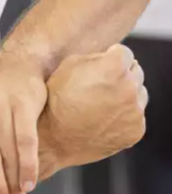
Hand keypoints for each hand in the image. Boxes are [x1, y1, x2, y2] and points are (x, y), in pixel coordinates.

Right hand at [40, 46, 146, 175]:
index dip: (111, 57)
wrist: (54, 140)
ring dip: (126, 96)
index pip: (125, 53)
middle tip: (102, 87)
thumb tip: (109, 58)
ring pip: (139, 95)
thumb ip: (95, 58)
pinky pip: (136, 117)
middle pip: (136, 72)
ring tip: (103, 105)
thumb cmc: (56, 102)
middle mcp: (130, 88)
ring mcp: (135, 111)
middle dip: (121, 76)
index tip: (103, 65)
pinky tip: (105, 120)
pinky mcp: (136, 130)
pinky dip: (124, 117)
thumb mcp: (68, 67)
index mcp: (114, 67)